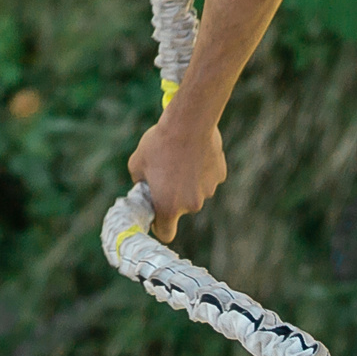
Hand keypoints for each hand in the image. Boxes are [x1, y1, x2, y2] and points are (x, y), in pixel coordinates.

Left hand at [127, 114, 226, 242]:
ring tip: (180, 158)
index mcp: (169, 207)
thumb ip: (140, 182)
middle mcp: (191, 204)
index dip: (159, 225)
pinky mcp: (220, 175)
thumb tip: (145, 186)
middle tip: (165, 173)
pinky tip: (194, 152)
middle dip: (174, 195)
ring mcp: (208, 190)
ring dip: (189, 181)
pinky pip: (207, 177)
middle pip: (182, 208)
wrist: (189, 122)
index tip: (156, 213)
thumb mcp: (137, 164)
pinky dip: (202, 169)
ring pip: (196, 191)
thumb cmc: (160, 144)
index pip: (166, 233)